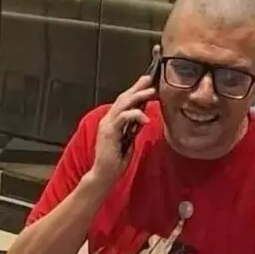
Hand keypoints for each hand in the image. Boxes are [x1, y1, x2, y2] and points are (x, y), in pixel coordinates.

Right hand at [87, 71, 155, 185]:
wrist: (104, 174)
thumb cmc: (116, 160)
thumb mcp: (128, 139)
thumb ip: (132, 127)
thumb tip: (142, 115)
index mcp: (111, 121)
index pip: (124, 101)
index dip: (135, 90)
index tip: (147, 82)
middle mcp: (107, 120)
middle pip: (123, 98)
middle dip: (137, 88)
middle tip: (149, 79)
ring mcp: (107, 125)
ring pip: (123, 104)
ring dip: (138, 96)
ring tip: (151, 92)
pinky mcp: (109, 132)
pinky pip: (123, 118)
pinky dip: (135, 115)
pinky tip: (146, 118)